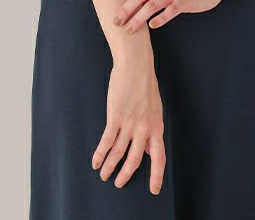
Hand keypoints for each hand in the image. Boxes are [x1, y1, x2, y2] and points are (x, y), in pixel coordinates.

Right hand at [92, 59, 164, 194]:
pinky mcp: (116, 117)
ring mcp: (130, 123)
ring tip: (104, 176)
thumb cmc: (145, 85)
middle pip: (135, 159)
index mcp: (157, 126)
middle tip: (120, 183)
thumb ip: (152, 129)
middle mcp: (144, 128)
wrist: (136, 65)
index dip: (157, 174)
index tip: (154, 189)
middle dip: (126, 174)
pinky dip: (100, 154)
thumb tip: (147, 149)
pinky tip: (95, 162)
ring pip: (119, 153)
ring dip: (110, 167)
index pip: (159, 156)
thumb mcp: (155, 109)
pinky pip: (107, 141)